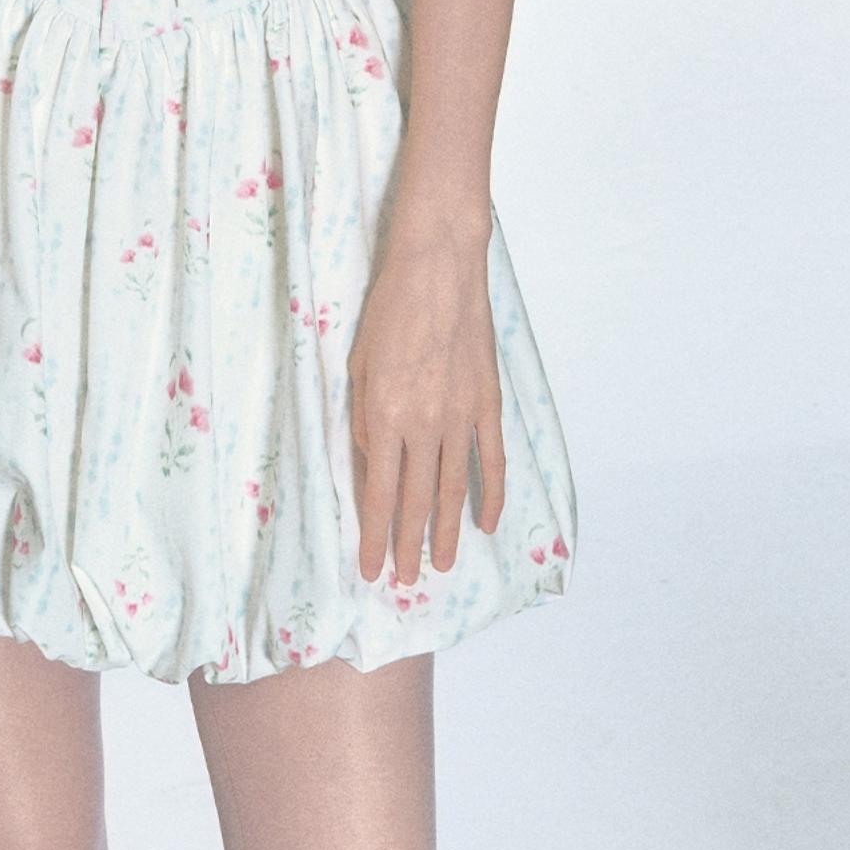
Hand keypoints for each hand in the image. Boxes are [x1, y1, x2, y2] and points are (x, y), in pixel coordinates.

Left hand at [348, 227, 505, 584]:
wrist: (438, 268)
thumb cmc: (388, 308)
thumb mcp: (358, 364)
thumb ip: (362, 417)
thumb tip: (370, 461)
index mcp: (385, 416)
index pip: (379, 494)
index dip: (376, 537)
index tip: (372, 569)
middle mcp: (425, 425)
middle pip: (416, 501)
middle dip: (407, 546)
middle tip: (406, 581)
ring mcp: (461, 416)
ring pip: (453, 489)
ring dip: (446, 532)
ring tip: (440, 566)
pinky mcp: (488, 402)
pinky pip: (491, 459)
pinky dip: (491, 494)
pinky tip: (487, 523)